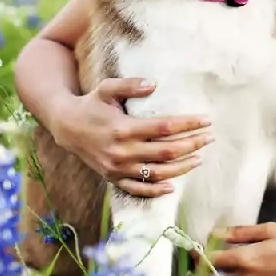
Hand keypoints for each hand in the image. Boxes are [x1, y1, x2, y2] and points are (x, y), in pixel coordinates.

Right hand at [51, 77, 212, 196]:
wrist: (66, 126)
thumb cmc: (92, 104)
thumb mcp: (107, 88)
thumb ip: (130, 85)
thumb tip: (154, 84)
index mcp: (123, 128)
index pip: (165, 128)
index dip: (188, 124)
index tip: (207, 120)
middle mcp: (122, 151)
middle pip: (166, 152)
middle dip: (192, 144)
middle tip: (210, 137)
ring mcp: (117, 168)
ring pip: (157, 173)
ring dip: (182, 167)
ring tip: (200, 157)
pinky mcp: (112, 178)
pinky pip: (137, 189)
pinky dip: (155, 190)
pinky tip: (172, 186)